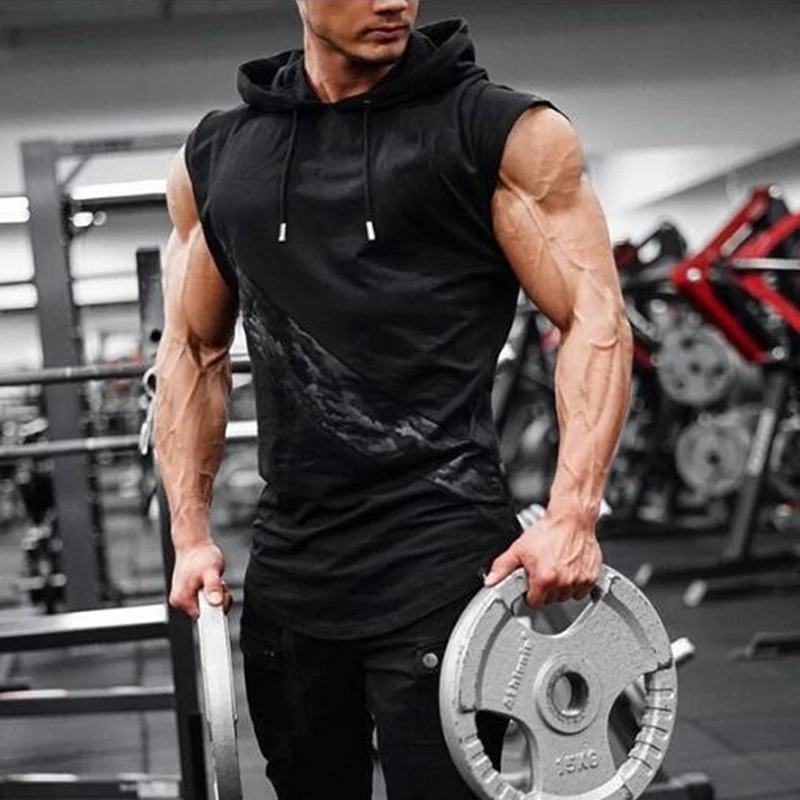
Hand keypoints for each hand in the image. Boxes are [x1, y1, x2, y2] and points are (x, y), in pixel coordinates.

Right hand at [169, 540, 232, 618]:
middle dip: (218, 601)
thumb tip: (216, 603)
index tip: (221, 600)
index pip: (202, 618)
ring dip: (218, 596)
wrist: (195, 545)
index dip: (215, 611)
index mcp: (181, 599)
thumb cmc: (200, 556)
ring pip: (210, 608)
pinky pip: (210, 601)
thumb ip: (213, 587)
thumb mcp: (210, 570)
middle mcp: (181, 601)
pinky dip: (216, 594)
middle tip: (219, 584)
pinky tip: (214, 583)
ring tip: (215, 581)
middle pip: (207, 614)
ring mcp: (187, 599)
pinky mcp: (194, 595)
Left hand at [483, 511, 601, 606]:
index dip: (530, 594)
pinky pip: (583, 591)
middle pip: (552, 600)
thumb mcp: (519, 548)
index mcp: (544, 579)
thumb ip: (502, 567)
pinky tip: (570, 570)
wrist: (571, 518)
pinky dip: (577, 584)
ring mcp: (579, 581)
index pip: (534, 603)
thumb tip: (491, 581)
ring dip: (562, 587)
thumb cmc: (548, 531)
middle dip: (546, 589)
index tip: (531, 587)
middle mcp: (563, 582)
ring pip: (568, 596)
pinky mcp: (592, 577)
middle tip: (545, 572)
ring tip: (557, 569)